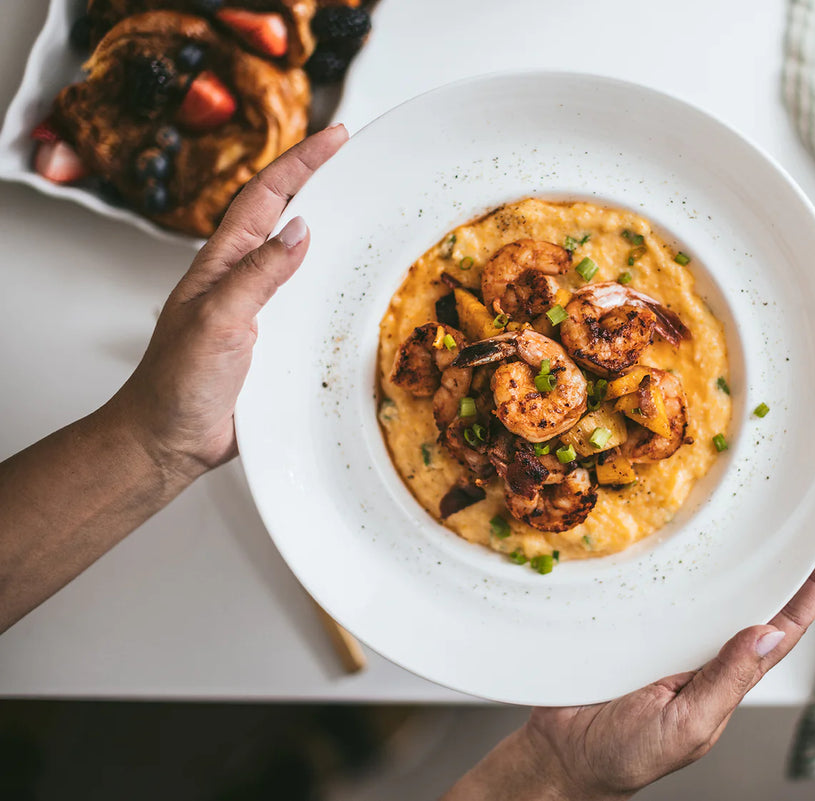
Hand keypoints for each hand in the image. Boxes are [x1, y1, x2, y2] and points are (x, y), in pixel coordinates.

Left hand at [108, 125, 348, 479]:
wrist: (169, 440)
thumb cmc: (177, 383)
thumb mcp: (218, 321)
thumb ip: (258, 275)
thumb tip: (300, 229)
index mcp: (223, 263)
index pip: (266, 197)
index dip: (301, 162)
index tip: (337, 137)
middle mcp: (244, 279)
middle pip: (286, 216)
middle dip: (319, 181)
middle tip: (357, 160)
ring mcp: (260, 309)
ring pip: (301, 259)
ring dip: (333, 231)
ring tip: (369, 212)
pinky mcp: (276, 342)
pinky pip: (311, 302)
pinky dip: (336, 284)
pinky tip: (358, 288)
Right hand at [444, 532, 814, 800]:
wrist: (560, 757)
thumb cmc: (624, 756)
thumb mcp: (685, 725)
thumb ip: (726, 682)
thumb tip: (769, 635)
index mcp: (725, 679)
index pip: (781, 628)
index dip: (811, 589)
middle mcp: (702, 652)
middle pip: (750, 597)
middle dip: (777, 559)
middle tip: (798, 513)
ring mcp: (666, 637)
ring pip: (707, 588)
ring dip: (727, 554)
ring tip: (749, 513)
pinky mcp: (630, 624)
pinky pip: (657, 588)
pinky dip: (669, 562)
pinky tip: (674, 534)